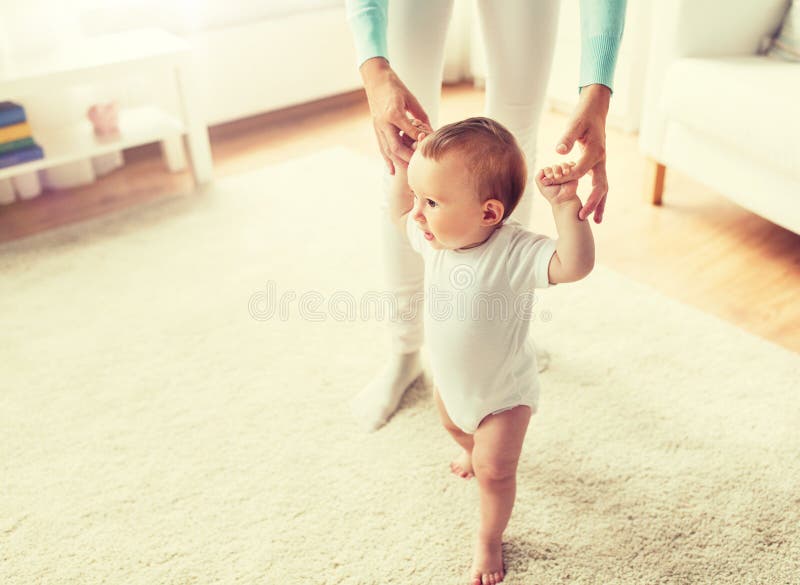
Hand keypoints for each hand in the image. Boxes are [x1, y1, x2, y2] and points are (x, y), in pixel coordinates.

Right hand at [360, 58, 430, 174]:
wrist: (375, 79)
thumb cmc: (395, 86)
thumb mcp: (410, 98)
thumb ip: (420, 115)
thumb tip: (430, 130)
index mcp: (394, 113)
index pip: (410, 132)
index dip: (420, 141)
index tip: (430, 147)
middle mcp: (384, 123)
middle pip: (396, 147)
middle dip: (409, 158)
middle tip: (420, 166)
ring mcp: (378, 127)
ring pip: (387, 150)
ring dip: (398, 163)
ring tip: (408, 173)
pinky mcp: (376, 129)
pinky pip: (382, 148)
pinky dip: (387, 160)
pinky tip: (392, 170)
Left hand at [536, 162, 579, 206]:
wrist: (564, 200)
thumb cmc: (552, 195)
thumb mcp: (542, 187)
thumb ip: (538, 178)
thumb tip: (541, 169)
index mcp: (549, 175)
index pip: (547, 169)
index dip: (548, 171)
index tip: (550, 177)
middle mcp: (556, 173)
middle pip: (555, 166)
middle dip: (556, 170)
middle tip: (557, 177)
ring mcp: (564, 172)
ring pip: (563, 165)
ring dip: (564, 167)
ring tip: (565, 173)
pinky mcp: (573, 173)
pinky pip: (572, 165)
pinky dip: (571, 164)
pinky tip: (571, 167)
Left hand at [549, 84, 610, 222]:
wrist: (596, 110)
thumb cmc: (583, 116)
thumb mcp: (574, 124)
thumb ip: (567, 138)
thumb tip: (559, 151)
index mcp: (595, 152)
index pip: (579, 171)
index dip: (565, 178)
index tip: (550, 183)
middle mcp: (601, 160)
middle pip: (599, 186)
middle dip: (592, 202)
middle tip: (583, 217)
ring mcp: (601, 163)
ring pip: (603, 188)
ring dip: (600, 204)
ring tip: (597, 221)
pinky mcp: (598, 165)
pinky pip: (600, 184)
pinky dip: (599, 197)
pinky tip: (594, 207)